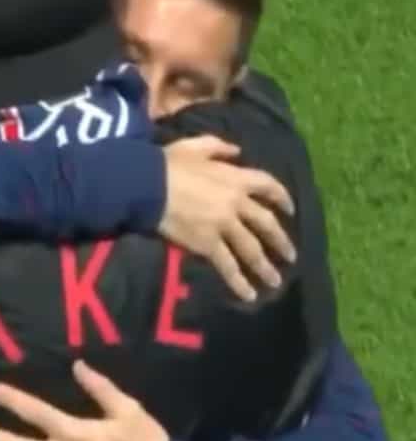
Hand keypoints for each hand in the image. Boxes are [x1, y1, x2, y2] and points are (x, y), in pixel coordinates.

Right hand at [160, 135, 295, 300]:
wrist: (148, 187)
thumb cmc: (167, 165)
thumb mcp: (194, 146)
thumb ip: (218, 147)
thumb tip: (236, 151)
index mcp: (235, 178)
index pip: (268, 185)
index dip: (281, 197)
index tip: (289, 209)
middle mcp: (236, 203)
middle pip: (265, 223)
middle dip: (280, 241)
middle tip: (290, 256)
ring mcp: (224, 225)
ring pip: (251, 249)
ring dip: (264, 266)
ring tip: (274, 281)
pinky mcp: (208, 244)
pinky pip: (227, 265)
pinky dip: (238, 281)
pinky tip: (247, 294)